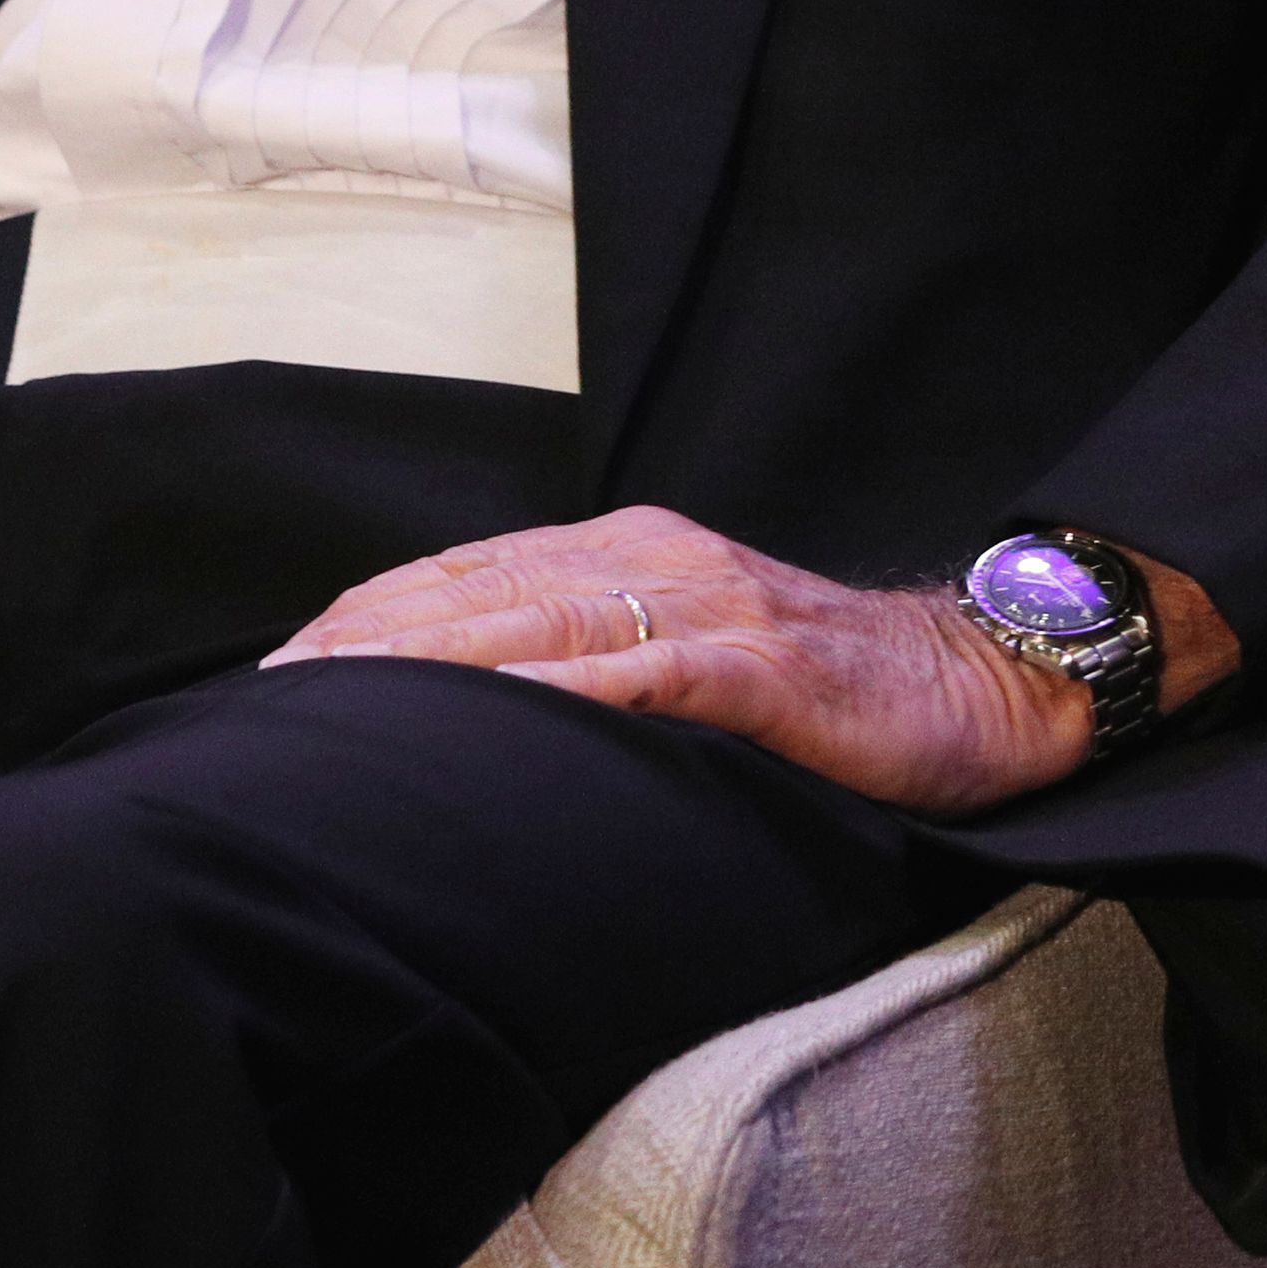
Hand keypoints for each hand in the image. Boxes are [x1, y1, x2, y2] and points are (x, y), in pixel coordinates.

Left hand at [262, 508, 1237, 815]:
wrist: (1000, 680)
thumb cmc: (852, 692)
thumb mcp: (713, 656)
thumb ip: (617, 659)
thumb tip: (498, 710)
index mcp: (647, 553)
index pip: (477, 576)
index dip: (372, 620)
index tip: (282, 672)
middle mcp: (667, 559)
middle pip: (483, 591)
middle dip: (365, 642)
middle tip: (266, 698)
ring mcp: (717, 607)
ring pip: (538, 619)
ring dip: (425, 659)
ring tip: (331, 697)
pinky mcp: (766, 667)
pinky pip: (639, 675)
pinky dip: (555, 691)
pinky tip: (489, 714)